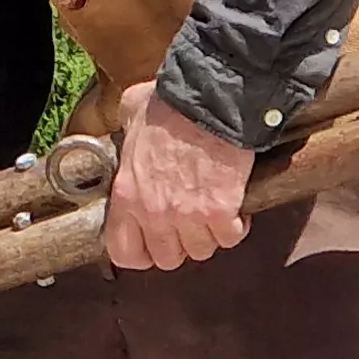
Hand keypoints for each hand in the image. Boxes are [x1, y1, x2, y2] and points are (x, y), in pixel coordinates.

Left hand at [104, 81, 254, 271]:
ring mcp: (188, 216)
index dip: (139, 253)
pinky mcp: (222, 213)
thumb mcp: (131, 114)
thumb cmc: (170, 104)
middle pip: (167, 258)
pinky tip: (233, 206)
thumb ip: (124, 132)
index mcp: (126, 195)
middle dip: (178, 243)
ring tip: (211, 211)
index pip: (124, 252)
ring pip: (201, 251)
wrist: (209, 101)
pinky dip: (235, 226)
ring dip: (207, 234)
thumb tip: (125, 126)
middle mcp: (154, 213)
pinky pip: (230, 238)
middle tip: (186, 221)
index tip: (150, 244)